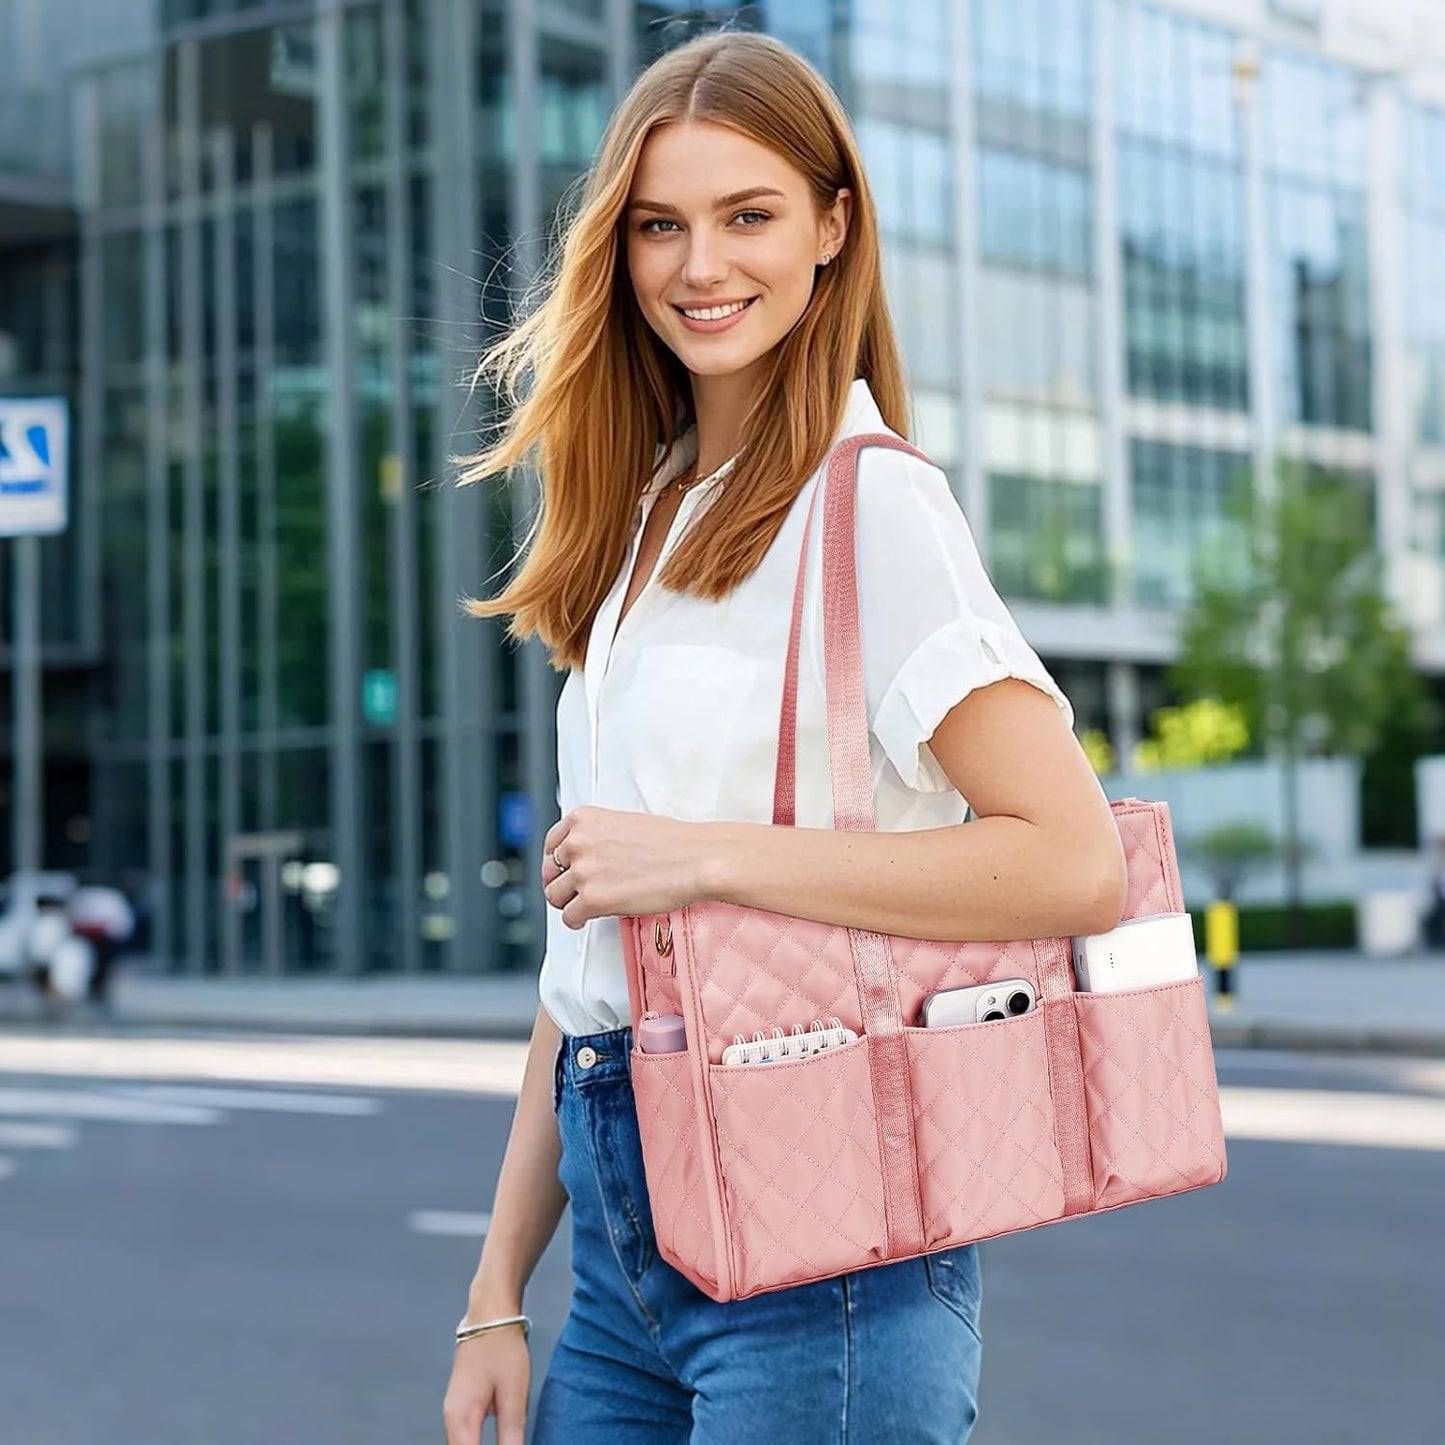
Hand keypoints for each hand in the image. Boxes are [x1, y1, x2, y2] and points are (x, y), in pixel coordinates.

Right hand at [442, 1327, 530, 1444]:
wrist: (490, 1314)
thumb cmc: (502, 1349)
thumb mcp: (513, 1394)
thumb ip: (511, 1435)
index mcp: (460, 1421)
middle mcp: (451, 1420)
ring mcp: (454, 1412)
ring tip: (509, 1442)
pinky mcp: (462, 1406)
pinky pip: (467, 1439)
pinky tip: (500, 1443)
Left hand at [541, 806, 720, 928]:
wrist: (696, 859)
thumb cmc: (672, 843)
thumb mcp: (625, 824)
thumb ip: (598, 836)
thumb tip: (588, 856)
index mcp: (584, 819)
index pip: (552, 844)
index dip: (559, 862)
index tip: (565, 871)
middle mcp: (577, 842)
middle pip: (550, 872)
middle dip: (563, 883)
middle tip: (576, 892)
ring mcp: (583, 871)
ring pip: (555, 896)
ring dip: (569, 903)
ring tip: (585, 906)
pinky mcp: (592, 899)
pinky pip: (569, 917)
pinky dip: (577, 921)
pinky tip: (589, 918)